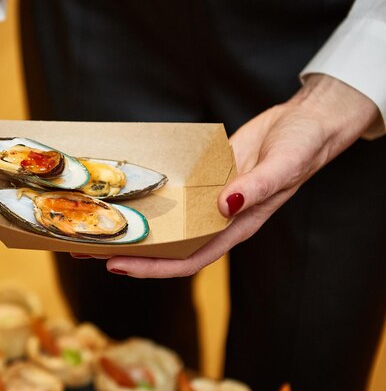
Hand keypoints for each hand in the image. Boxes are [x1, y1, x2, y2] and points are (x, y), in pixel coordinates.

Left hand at [80, 74, 379, 277]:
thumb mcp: (285, 162)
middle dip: (128, 251)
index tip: (117, 265)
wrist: (305, 123)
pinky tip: (123, 191)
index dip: (152, 267)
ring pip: (164, 223)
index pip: (189, 259)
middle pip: (167, 247)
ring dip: (132, 225)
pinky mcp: (202, 180)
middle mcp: (217, 219)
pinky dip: (147, 198)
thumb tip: (228, 204)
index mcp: (236, 225)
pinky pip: (171, 195)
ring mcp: (207, 200)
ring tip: (93, 223)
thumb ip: (260, 184)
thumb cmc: (303, 146)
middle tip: (85, 246)